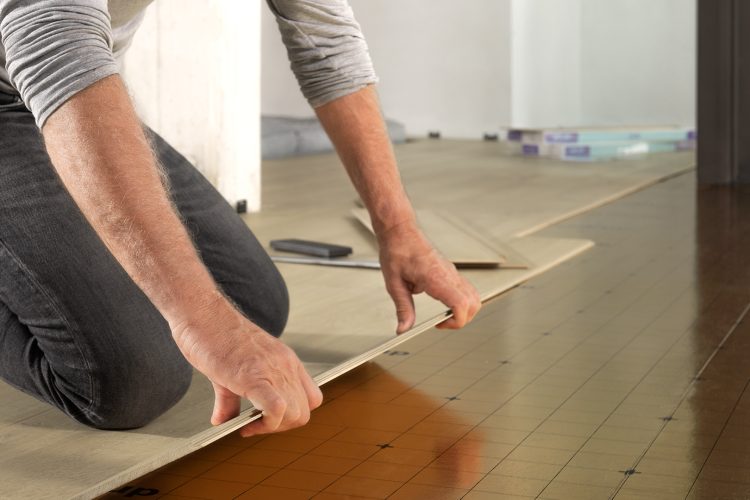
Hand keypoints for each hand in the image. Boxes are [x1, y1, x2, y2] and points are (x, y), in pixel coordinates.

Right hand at [172, 298, 321, 436]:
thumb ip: (230, 399)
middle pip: (304, 412)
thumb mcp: (231, 368)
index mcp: (285, 360)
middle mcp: (285, 364)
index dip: (292, 416)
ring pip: (295, 414)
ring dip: (271, 427)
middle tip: (254, 424)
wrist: (200, 312)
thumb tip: (222, 421)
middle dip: (279, 427)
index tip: (266, 419)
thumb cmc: (214, 335)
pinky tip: (244, 424)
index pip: (311, 398)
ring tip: (246, 423)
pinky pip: (276, 408)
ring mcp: (273, 369)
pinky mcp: (253, 375)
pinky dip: (265, 423)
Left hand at [378, 221, 481, 333]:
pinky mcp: (451, 270)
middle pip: (474, 303)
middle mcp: (449, 274)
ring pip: (474, 296)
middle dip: (462, 319)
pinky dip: (461, 300)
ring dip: (464, 310)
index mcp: (436, 278)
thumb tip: (404, 328)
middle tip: (442, 322)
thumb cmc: (397, 251)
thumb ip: (403, 308)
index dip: (456, 321)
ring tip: (444, 314)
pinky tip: (442, 301)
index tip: (439, 324)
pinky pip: (466, 288)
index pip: (461, 304)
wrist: (400, 231)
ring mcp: (452, 271)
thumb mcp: (394, 284)